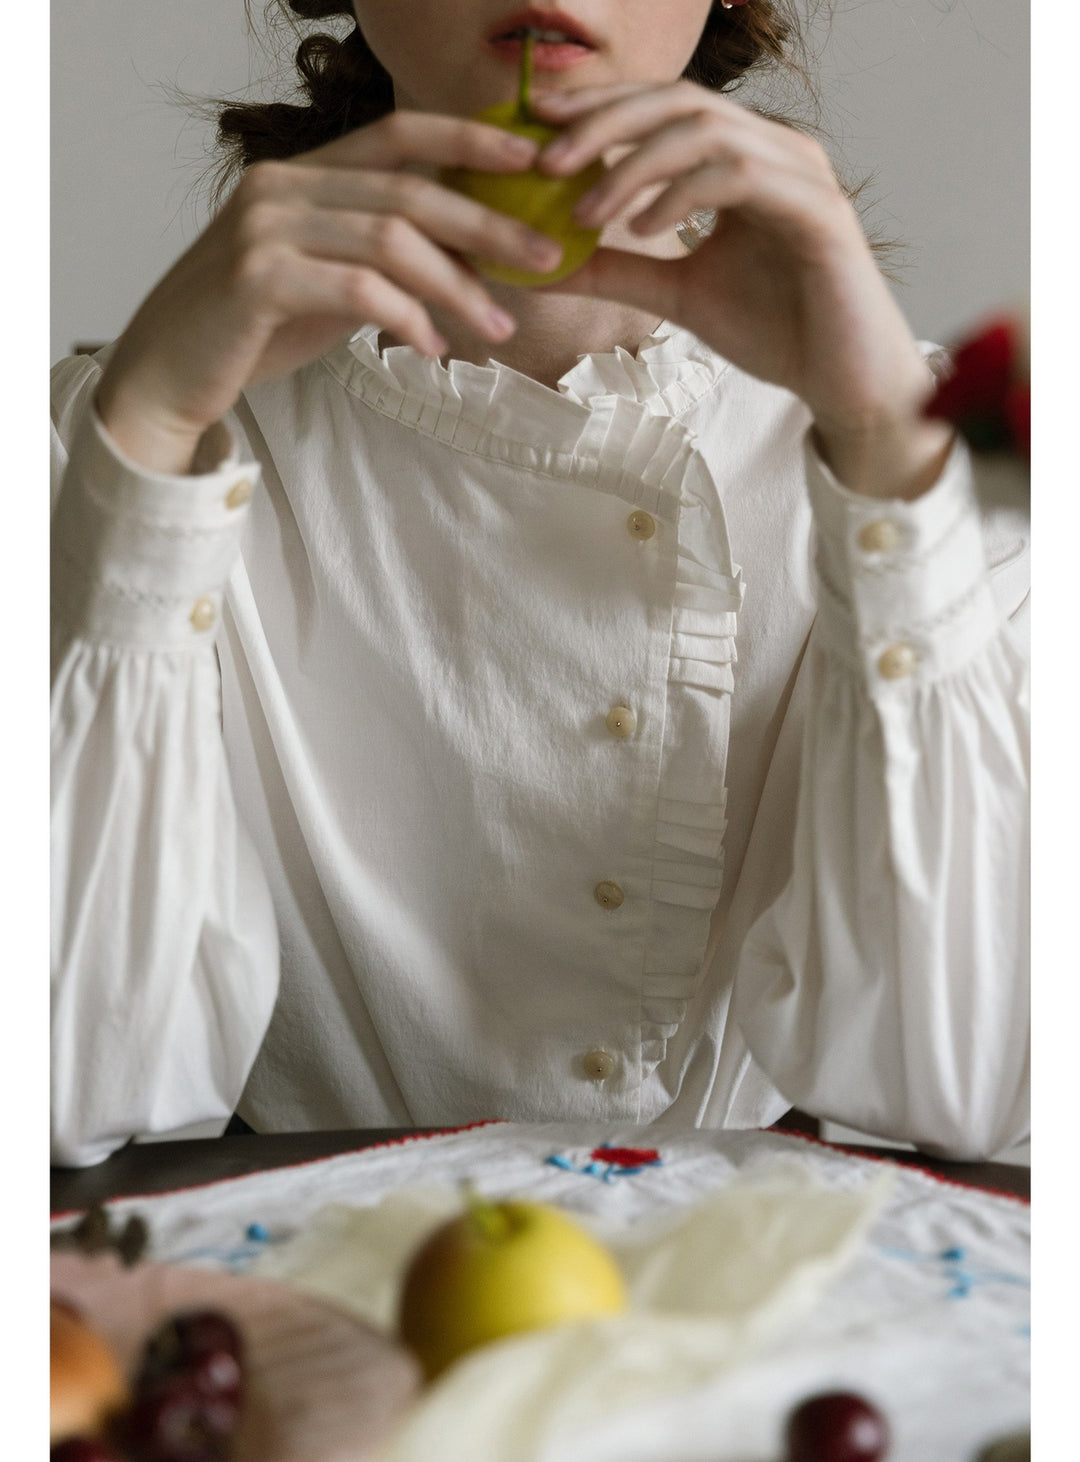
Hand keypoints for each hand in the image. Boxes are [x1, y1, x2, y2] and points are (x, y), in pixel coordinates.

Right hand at [94, 112, 564, 472]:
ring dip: (457, 286)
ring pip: (390, 239)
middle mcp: (280, 186)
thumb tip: (468, 261)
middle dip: (488, 225)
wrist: (167, 376)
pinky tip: (433, 347)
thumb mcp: (325, 283)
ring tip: (498, 326)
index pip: (397, 133)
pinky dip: (407, 318)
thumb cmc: (251, 331)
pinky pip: (357, 289)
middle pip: (408, 188)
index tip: (534, 164)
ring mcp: (264, 228)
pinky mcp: (256, 278)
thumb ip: (379, 259)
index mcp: (300, 175)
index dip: (469, 141)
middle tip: (546, 259)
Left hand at [532, 82, 951, 498]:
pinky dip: (684, 195)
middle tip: (544, 158)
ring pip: (706, 131)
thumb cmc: (775, 333)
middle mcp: (777, 150)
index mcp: (745, 157)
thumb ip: (615, 270)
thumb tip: (541, 262)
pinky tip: (642, 229)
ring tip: (584, 212)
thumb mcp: (675, 295)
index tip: (536, 120)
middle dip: (604, 122)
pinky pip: (741, 177)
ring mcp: (802, 175)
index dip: (600, 105)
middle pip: (679, 101)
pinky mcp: (820, 212)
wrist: (843, 384)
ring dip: (634, 166)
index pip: (664, 106)